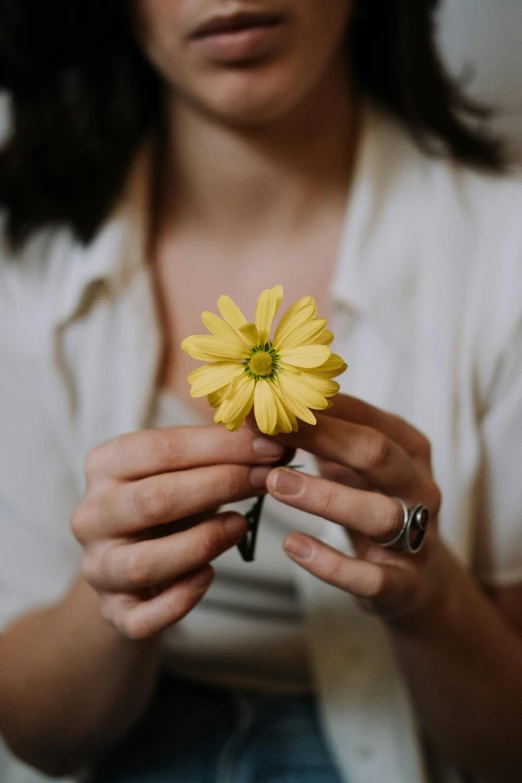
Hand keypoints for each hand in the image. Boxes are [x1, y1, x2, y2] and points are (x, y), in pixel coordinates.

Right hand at [71, 426, 284, 638]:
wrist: (135, 565)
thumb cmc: (169, 505)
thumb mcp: (185, 469)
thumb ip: (219, 453)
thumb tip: (276, 437)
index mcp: (105, 466)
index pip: (161, 448)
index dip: (220, 447)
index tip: (268, 446)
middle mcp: (91, 515)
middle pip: (154, 500)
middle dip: (219, 486)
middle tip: (266, 480)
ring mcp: (98, 567)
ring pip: (144, 562)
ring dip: (202, 542)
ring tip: (240, 524)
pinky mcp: (113, 612)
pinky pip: (143, 616)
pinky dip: (180, 599)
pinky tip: (209, 575)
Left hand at [264, 394, 444, 623]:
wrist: (417, 582)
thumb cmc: (372, 506)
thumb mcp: (355, 467)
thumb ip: (323, 437)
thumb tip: (264, 402)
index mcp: (409, 449)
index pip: (366, 417)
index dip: (318, 408)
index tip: (269, 399)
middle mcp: (421, 488)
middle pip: (378, 454)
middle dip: (323, 438)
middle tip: (269, 431)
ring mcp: (419, 538)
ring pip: (380, 514)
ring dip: (325, 496)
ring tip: (275, 482)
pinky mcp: (405, 585)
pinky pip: (370, 577)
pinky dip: (330, 563)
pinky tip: (293, 545)